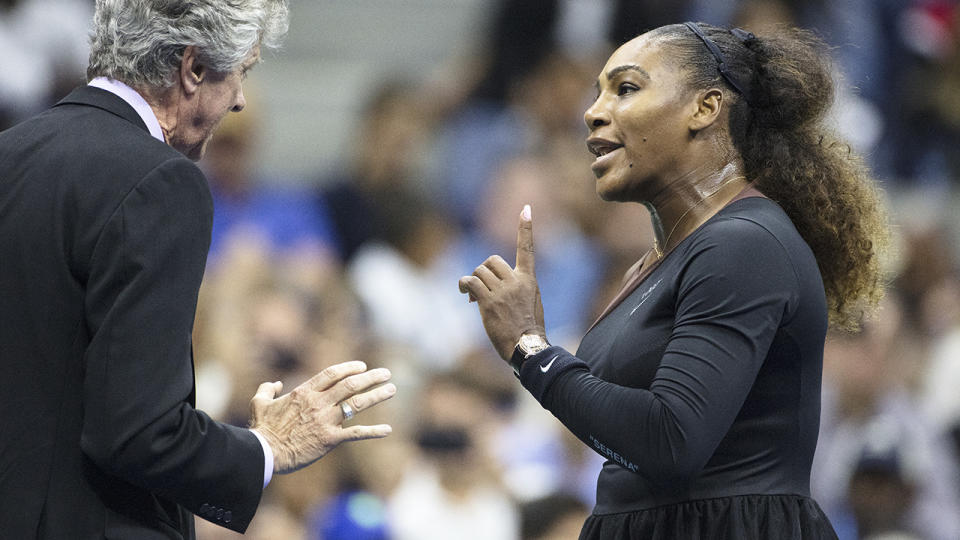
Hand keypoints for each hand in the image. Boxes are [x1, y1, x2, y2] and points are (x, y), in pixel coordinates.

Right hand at [248, 361, 394, 473]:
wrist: (265, 453)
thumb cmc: (262, 428)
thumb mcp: (260, 403)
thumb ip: (267, 389)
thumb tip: (275, 384)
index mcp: (304, 392)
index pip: (332, 374)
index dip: (350, 368)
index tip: (362, 366)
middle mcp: (319, 403)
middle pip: (350, 384)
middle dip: (371, 377)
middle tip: (386, 374)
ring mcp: (326, 420)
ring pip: (357, 404)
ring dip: (376, 395)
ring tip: (391, 390)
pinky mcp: (330, 439)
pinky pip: (356, 433)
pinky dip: (373, 431)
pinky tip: (388, 429)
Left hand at [459, 205, 545, 360]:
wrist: (527, 346)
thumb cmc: (528, 328)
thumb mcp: (531, 301)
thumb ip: (516, 287)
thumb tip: (491, 285)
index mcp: (529, 279)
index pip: (527, 248)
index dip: (526, 228)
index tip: (526, 209)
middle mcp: (516, 281)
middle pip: (492, 260)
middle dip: (483, 271)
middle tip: (481, 288)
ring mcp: (503, 290)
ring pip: (479, 271)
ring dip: (473, 281)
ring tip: (473, 296)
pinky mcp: (489, 301)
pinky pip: (471, 282)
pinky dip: (464, 285)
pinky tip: (466, 295)